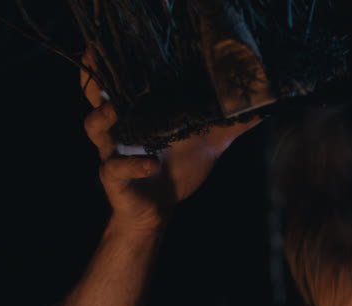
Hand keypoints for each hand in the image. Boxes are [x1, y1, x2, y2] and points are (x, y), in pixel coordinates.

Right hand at [80, 49, 261, 235]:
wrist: (159, 212)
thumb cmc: (177, 173)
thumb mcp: (206, 145)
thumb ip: (227, 126)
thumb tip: (258, 110)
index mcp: (138, 116)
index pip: (120, 85)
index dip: (112, 66)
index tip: (110, 47)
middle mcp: (119, 129)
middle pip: (95, 99)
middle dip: (95, 83)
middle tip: (100, 68)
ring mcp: (112, 152)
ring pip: (94, 129)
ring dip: (101, 118)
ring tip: (115, 111)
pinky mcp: (113, 177)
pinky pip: (116, 168)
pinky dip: (133, 165)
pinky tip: (150, 165)